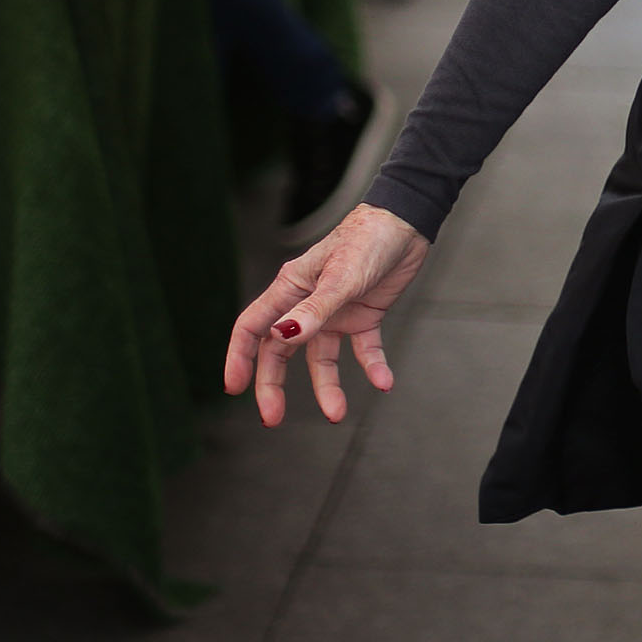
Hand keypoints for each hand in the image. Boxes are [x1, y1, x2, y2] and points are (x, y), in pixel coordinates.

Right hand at [224, 204, 430, 425]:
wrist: (407, 222)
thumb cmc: (367, 238)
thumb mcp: (341, 277)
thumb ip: (315, 310)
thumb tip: (282, 337)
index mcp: (290, 289)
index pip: (253, 328)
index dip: (239, 357)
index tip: (234, 388)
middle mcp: (307, 304)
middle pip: (281, 352)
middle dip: (274, 386)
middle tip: (273, 419)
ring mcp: (335, 313)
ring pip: (321, 358)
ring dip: (327, 387)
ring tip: (337, 414)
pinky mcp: (364, 316)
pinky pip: (363, 349)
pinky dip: (372, 367)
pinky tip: (383, 382)